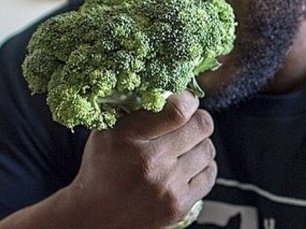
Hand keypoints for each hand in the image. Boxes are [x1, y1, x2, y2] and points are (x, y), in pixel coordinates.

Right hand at [65, 91, 216, 228]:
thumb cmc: (103, 167)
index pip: (178, 111)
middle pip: (201, 126)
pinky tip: (187, 166)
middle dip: (198, 119)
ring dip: (199, 144)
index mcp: (129, 138)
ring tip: (184, 147)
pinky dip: (203, 167)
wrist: (95, 216)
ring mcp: (167, 186)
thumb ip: (136, 109)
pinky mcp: (178, 206)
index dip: (189, 100)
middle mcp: (151, 162)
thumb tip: (171, 89)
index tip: (185, 100)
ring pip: (208, 149)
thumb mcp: (107, 131)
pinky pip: (210, 174)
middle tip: (187, 123)